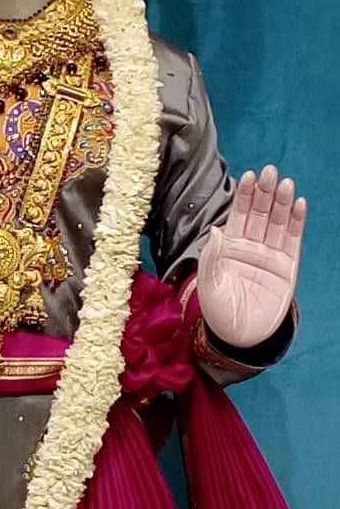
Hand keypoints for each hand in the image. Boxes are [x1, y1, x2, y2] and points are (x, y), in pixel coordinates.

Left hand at [197, 165, 306, 347]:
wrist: (240, 337)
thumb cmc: (219, 311)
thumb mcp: (209, 284)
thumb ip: (212, 257)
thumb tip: (216, 230)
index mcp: (229, 246)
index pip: (239, 214)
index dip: (245, 196)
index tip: (249, 176)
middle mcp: (251, 246)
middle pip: (260, 213)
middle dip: (265, 192)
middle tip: (270, 171)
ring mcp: (270, 255)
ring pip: (277, 223)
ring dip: (282, 202)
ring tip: (286, 183)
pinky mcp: (287, 267)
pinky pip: (293, 240)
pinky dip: (296, 222)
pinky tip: (298, 204)